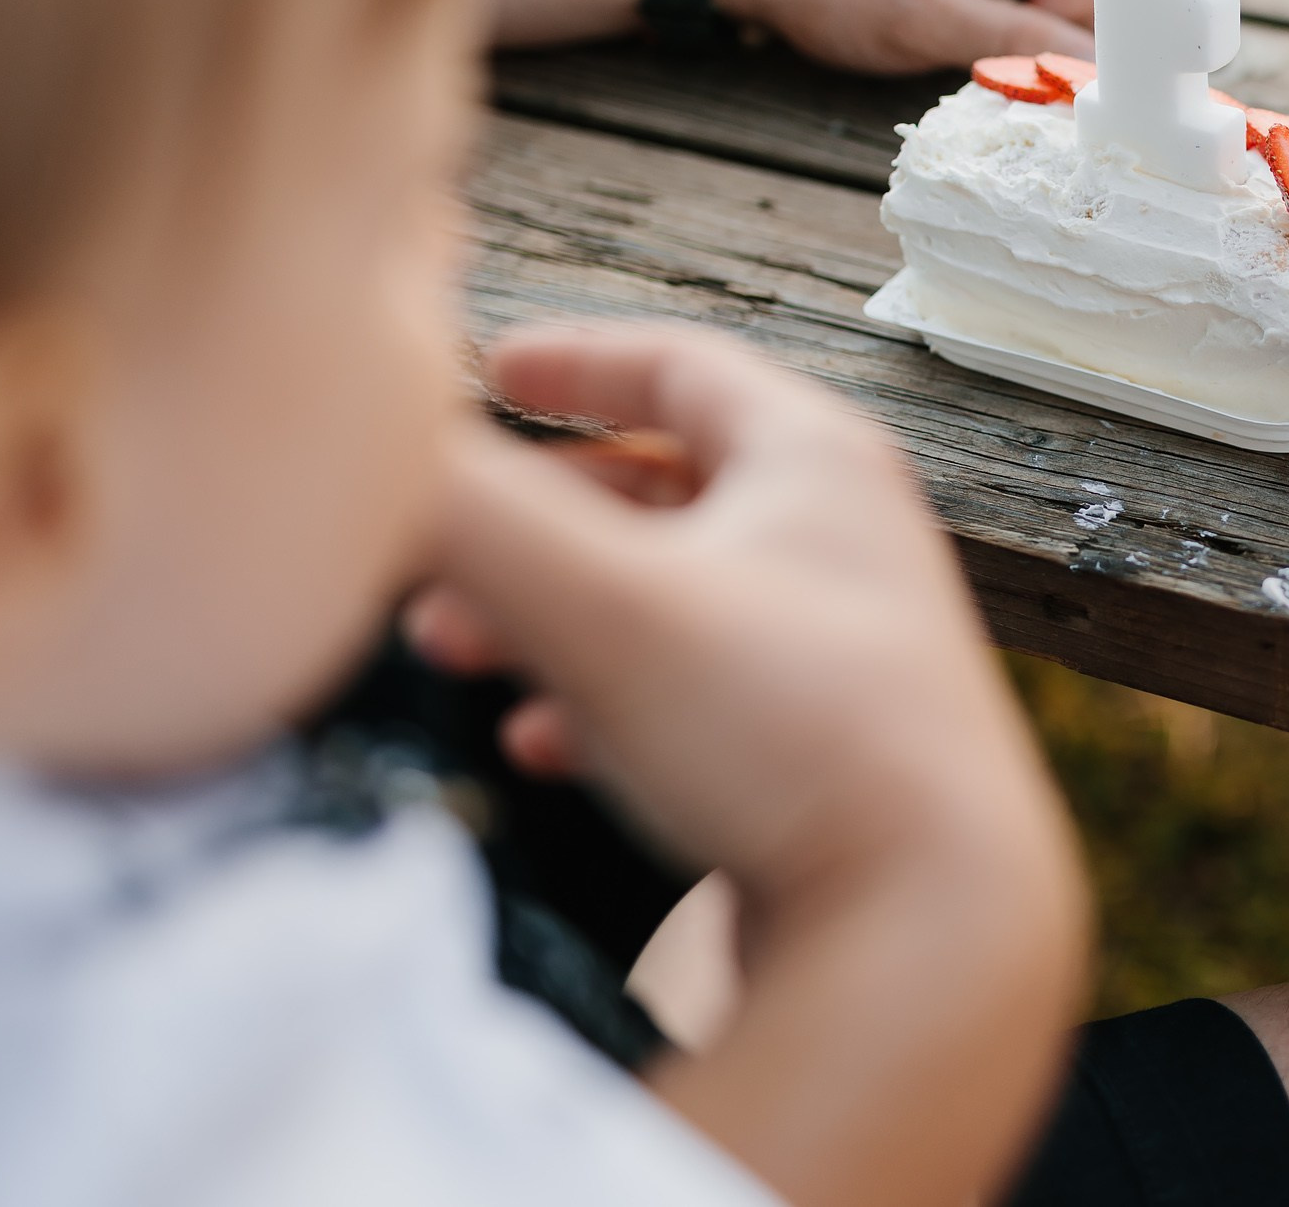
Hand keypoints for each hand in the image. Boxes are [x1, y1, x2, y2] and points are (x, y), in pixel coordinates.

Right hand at [412, 324, 1086, 1206]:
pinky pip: (698, 698)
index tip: (486, 372)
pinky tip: (540, 747)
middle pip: (668, 485)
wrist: (929, 930)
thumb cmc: (789, 735)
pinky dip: (606, 702)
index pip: (681, 364)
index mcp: (815, 461)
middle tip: (439, 549)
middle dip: (538, 513)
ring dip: (555, 613)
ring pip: (671, 598)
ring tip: (452, 650)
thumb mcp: (602, 601)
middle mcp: (843, 540)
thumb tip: (360, 453)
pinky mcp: (830, 754)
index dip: (574, 359)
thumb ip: (469, 512)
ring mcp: (843, 650)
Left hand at [712, 0, 1127, 72]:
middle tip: (1051, 65)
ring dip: (1059, 24)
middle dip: (1090, 17)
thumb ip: (1018, 41)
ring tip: (1014, 56)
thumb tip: (1097, 76)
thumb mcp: (925, 18)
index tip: (1078, 59)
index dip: (1109, 3)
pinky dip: (1034, 21)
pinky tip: (1000, 46)